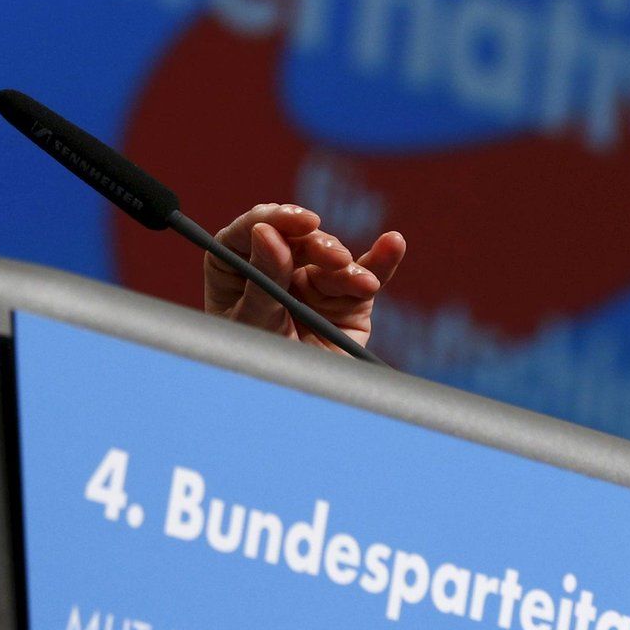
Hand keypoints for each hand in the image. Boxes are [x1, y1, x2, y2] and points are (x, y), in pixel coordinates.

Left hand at [203, 204, 404, 353]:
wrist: (287, 411)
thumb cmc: (254, 366)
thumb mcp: (253, 322)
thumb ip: (264, 278)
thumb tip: (267, 231)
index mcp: (237, 266)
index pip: (253, 230)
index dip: (275, 218)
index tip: (297, 220)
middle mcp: (276, 267)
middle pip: (297, 238)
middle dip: (316, 244)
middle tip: (332, 257)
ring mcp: (313, 282)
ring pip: (332, 257)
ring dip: (345, 265)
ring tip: (358, 282)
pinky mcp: (346, 300)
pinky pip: (365, 276)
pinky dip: (381, 261)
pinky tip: (392, 244)